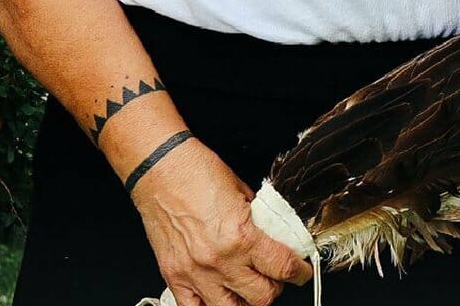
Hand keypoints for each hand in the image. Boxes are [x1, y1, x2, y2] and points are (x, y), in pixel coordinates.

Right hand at [130, 137, 313, 305]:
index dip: (300, 273)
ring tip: (246, 287)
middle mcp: (220, 260)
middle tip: (273, 276)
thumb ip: (258, 220)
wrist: (159, 167)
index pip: (283, 268)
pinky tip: (218, 296)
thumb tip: (272, 237)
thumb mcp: (242, 192)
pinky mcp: (174, 277)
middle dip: (274, 288)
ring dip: (244, 301)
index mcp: (241, 236)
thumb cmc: (196, 172)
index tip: (301, 272)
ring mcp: (195, 273)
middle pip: (262, 298)